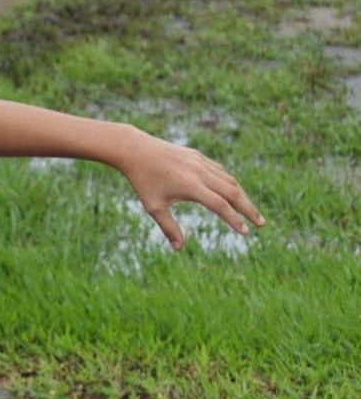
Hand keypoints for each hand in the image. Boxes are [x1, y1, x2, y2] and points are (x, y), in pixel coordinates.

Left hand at [116, 130, 264, 250]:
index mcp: (191, 186)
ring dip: (242, 196)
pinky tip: (233, 193)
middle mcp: (200, 172)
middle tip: (262, 223)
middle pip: (233, 192)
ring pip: (229, 180)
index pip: (220, 206)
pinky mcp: (198, 156)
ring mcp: (201, 162)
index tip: (245, 232)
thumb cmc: (143, 181)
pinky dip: (230, 183)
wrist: (136, 150)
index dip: (234, 220)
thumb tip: (179, 248)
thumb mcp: (154, 207)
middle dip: (249, 209)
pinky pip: (220, 171)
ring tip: (250, 211)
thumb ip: (169, 227)